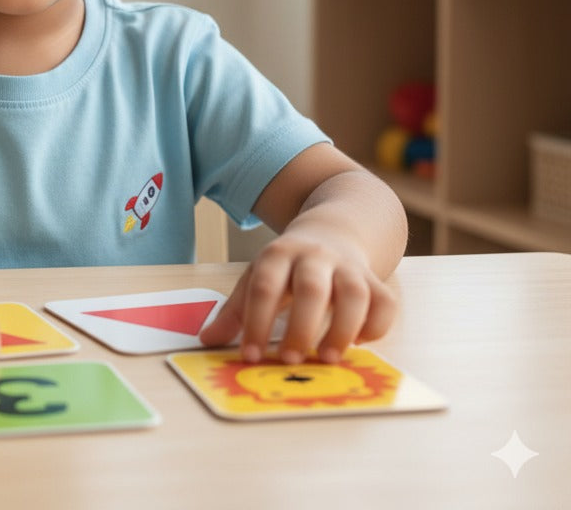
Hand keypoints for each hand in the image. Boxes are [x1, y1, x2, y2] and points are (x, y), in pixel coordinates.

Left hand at [199, 229, 396, 363]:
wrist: (334, 230)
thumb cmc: (289, 266)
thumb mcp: (259, 276)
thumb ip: (236, 310)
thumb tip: (206, 340)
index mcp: (278, 254)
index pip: (264, 285)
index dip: (255, 321)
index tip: (249, 356)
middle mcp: (315, 257)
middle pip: (311, 288)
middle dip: (301, 327)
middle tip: (290, 361)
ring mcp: (348, 267)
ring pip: (354, 294)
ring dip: (343, 329)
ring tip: (328, 358)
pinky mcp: (376, 280)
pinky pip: (384, 301)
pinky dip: (376, 325)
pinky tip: (360, 342)